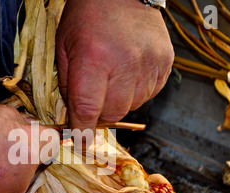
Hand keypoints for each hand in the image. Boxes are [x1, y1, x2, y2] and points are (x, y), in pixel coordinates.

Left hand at [56, 0, 173, 131]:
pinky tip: (128, 73)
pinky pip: (149, 93)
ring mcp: (150, 63)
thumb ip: (68, 85)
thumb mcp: (63, 47)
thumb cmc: (87, 16)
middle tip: (93, 100)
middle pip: (112, 113)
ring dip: (119, 102)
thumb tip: (74, 116)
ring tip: (112, 79)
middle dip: (99, 114)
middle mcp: (126, 64)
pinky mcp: (165, 62)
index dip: (82, 130)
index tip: (80, 139)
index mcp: (94, 59)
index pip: (88, 110)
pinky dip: (136, 91)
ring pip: (132, 106)